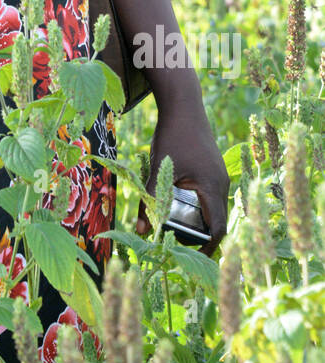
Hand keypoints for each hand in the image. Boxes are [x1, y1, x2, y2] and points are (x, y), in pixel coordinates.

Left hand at [134, 97, 229, 256]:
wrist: (183, 105)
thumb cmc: (173, 135)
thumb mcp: (159, 168)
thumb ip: (150, 199)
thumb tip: (141, 230)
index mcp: (212, 186)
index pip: (217, 228)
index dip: (207, 247)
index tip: (192, 258)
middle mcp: (221, 183)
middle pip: (216, 221)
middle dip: (200, 236)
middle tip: (177, 245)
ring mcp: (219, 175)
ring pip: (213, 208)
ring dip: (199, 220)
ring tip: (177, 228)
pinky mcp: (213, 169)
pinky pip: (210, 196)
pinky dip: (199, 206)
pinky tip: (180, 206)